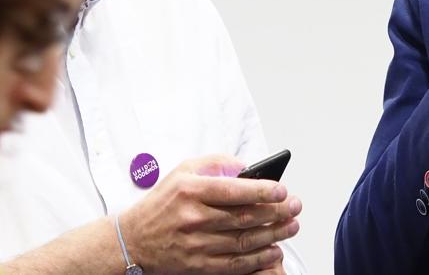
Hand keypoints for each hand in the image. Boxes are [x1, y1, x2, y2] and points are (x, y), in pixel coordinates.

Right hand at [120, 154, 301, 274]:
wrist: (133, 240)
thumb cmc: (161, 204)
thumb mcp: (182, 172)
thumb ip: (215, 164)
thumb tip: (246, 168)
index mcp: (191, 191)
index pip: (233, 190)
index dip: (261, 190)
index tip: (282, 190)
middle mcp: (194, 218)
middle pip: (244, 216)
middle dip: (276, 212)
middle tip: (294, 207)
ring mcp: (197, 244)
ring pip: (244, 241)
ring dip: (273, 234)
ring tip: (291, 226)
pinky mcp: (198, 265)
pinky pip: (235, 264)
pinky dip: (258, 258)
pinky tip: (273, 250)